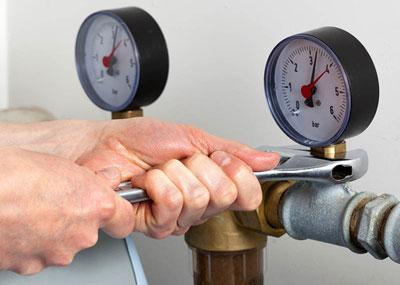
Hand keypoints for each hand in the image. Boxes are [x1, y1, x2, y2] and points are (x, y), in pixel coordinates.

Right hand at [0, 148, 134, 274]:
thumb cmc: (15, 174)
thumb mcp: (65, 165)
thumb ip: (93, 179)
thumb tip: (107, 180)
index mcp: (96, 206)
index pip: (125, 218)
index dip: (117, 211)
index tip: (112, 208)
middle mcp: (83, 234)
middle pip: (91, 230)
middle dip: (78, 218)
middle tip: (56, 201)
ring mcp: (57, 252)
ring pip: (65, 243)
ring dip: (54, 232)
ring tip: (31, 210)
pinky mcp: (32, 266)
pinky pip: (40, 254)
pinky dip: (33, 244)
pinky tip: (20, 224)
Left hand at [76, 118, 279, 237]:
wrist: (105, 145)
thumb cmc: (142, 140)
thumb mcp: (194, 138)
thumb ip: (232, 151)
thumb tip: (267, 160)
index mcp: (213, 184)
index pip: (248, 195)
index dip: (237, 172)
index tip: (218, 157)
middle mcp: (199, 205)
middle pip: (222, 195)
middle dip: (198, 166)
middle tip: (179, 160)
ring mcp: (177, 217)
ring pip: (197, 198)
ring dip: (173, 172)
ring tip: (157, 170)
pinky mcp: (155, 224)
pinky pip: (171, 203)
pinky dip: (156, 182)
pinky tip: (145, 182)